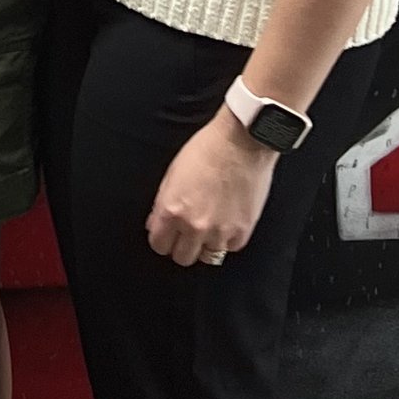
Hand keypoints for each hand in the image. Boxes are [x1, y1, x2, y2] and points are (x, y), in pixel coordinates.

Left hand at [146, 118, 275, 267]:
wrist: (242, 141)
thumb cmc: (207, 149)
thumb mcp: (172, 173)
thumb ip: (162, 203)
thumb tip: (156, 223)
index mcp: (172, 210)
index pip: (159, 245)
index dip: (162, 239)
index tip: (166, 235)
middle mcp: (194, 226)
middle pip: (182, 257)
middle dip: (181, 246)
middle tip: (186, 234)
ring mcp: (220, 231)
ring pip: (207, 257)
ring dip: (205, 245)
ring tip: (209, 229)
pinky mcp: (242, 230)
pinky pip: (230, 248)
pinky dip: (227, 240)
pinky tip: (226, 224)